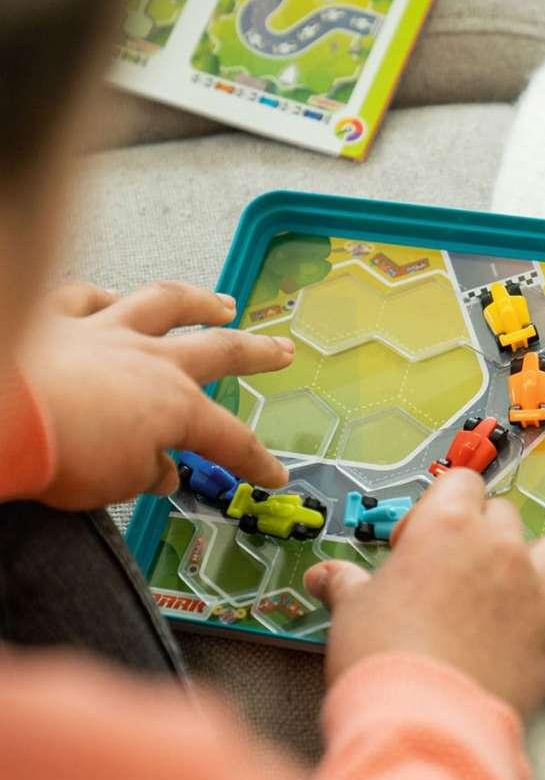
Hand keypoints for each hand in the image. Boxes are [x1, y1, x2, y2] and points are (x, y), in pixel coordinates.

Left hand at [21, 280, 291, 508]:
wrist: (1, 413)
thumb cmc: (62, 454)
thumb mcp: (118, 483)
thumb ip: (148, 472)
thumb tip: (162, 471)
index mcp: (176, 406)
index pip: (232, 439)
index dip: (256, 461)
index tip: (272, 474)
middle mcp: (152, 361)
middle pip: (221, 352)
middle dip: (257, 354)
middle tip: (282, 350)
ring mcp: (107, 332)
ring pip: (165, 305)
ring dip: (199, 303)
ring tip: (222, 304)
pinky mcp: (59, 318)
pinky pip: (86, 299)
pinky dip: (102, 298)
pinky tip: (111, 296)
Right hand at [304, 470, 544, 718]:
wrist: (423, 723)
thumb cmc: (380, 654)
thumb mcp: (352, 610)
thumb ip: (345, 583)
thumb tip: (323, 575)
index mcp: (449, 526)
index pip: (460, 482)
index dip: (435, 509)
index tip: (413, 545)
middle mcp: (501, 548)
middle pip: (503, 515)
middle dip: (480, 535)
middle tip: (450, 574)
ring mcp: (537, 592)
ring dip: (537, 561)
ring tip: (509, 590)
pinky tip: (539, 629)